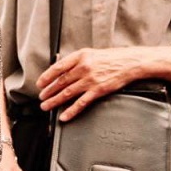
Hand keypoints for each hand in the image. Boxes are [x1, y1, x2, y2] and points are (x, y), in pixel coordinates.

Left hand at [38, 45, 170, 121]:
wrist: (131, 62)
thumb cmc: (112, 58)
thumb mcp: (92, 54)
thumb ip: (77, 61)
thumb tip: (61, 69)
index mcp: (81, 56)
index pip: (58, 67)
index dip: (47, 77)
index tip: (40, 84)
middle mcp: (84, 67)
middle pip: (61, 82)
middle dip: (49, 91)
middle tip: (41, 98)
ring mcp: (91, 80)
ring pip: (67, 93)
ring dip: (55, 101)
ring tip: (47, 106)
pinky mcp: (98, 90)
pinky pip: (81, 103)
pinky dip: (70, 110)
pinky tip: (63, 116)